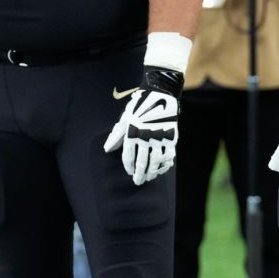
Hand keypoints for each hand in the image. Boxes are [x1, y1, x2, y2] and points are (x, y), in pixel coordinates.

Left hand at [102, 68, 183, 184]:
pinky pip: (168, 156)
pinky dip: (164, 165)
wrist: (160, 95)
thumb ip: (116, 136)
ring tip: (149, 178)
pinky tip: (161, 169)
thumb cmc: (139, 106)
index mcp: (132, 134)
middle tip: (138, 182)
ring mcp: (159, 138)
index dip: (128, 167)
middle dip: (139, 175)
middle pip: (142, 163)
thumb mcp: (125, 119)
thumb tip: (107, 150)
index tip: (129, 172)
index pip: (129, 157)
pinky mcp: (171, 137)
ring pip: (155, 162)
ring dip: (152, 172)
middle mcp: (145, 138)